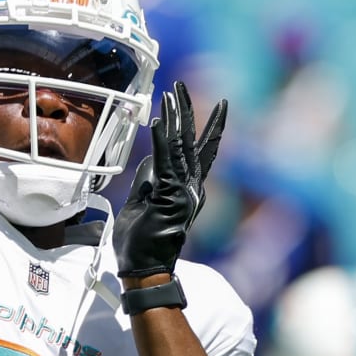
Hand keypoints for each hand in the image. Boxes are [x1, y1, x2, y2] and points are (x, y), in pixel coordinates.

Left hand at [113, 82, 227, 279]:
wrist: (144, 269)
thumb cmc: (142, 243)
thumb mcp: (142, 203)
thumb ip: (148, 181)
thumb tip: (149, 161)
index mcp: (186, 189)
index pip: (198, 151)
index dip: (204, 126)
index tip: (213, 105)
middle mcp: (191, 187)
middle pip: (192, 141)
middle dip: (188, 110)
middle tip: (182, 85)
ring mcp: (183, 191)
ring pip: (181, 146)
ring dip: (175, 117)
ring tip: (172, 92)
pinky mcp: (170, 196)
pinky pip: (166, 161)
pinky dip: (162, 139)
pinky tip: (159, 119)